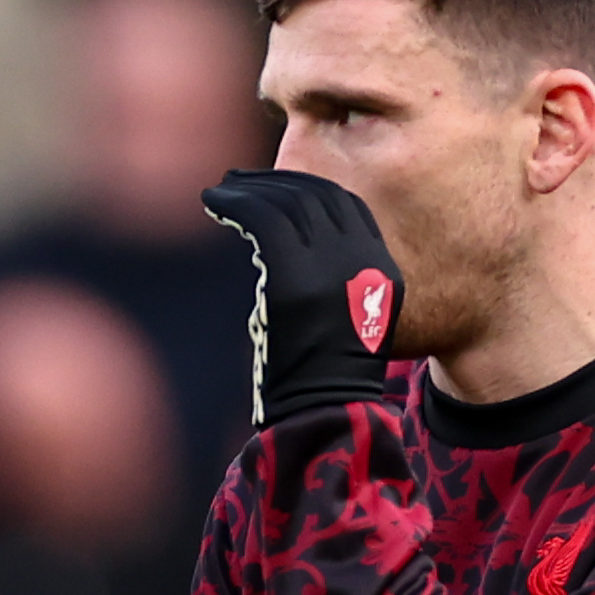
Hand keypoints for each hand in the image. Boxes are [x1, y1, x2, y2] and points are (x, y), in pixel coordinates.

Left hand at [202, 168, 403, 425]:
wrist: (325, 413)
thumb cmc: (324, 382)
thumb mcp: (346, 322)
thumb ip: (332, 281)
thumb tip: (287, 247)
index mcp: (381, 268)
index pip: (347, 206)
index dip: (310, 187)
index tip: (277, 185)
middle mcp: (361, 259)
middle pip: (319, 195)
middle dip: (277, 182)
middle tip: (241, 180)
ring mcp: (329, 265)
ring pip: (287, 201)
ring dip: (249, 189)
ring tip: (223, 189)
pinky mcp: (293, 275)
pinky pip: (261, 218)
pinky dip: (234, 204)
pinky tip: (213, 202)